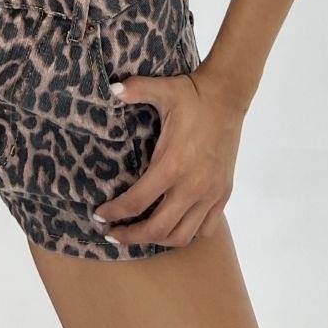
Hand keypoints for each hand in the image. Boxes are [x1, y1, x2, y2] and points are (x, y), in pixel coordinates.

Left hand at [90, 62, 246, 249]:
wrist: (228, 97)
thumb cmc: (192, 95)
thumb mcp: (163, 89)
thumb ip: (136, 89)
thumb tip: (113, 88)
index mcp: (172, 165)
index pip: (136, 202)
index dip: (113, 213)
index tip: (99, 215)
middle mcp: (192, 186)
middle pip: (156, 229)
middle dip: (130, 236)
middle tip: (111, 233)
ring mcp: (210, 194)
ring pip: (181, 236)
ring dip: (157, 240)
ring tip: (139, 234)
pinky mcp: (223, 195)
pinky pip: (205, 229)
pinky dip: (186, 234)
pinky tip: (172, 226)